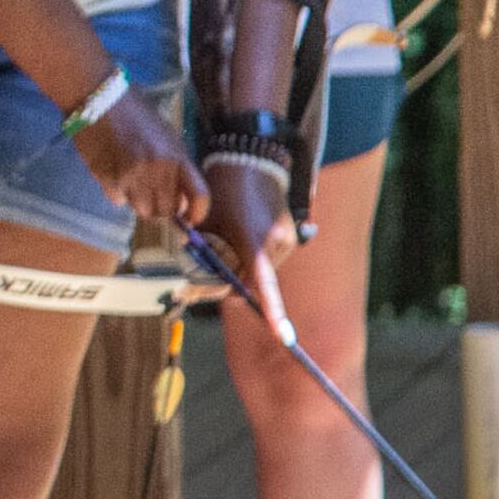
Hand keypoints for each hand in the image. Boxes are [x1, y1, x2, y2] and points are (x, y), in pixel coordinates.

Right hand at [68, 87, 206, 230]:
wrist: (99, 97)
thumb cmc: (135, 110)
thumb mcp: (165, 134)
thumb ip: (175, 164)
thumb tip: (179, 198)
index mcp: (177, 156)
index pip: (198, 196)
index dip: (196, 214)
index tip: (189, 220)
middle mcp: (158, 170)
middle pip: (166, 210)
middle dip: (161, 208)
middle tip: (151, 196)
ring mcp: (132, 176)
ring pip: (141, 210)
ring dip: (138, 202)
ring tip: (131, 182)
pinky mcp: (108, 179)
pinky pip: (117, 200)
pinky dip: (116, 192)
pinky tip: (112, 172)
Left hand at [196, 157, 297, 328]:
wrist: (251, 161)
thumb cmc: (221, 192)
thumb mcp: (208, 226)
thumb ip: (209, 258)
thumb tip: (205, 288)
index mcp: (254, 240)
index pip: (263, 284)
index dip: (273, 314)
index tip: (283, 337)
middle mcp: (277, 243)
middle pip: (253, 281)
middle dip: (233, 279)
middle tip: (212, 261)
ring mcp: (288, 240)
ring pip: (261, 271)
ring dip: (244, 266)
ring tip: (231, 235)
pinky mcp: (292, 236)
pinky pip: (269, 259)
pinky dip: (255, 256)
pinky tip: (244, 233)